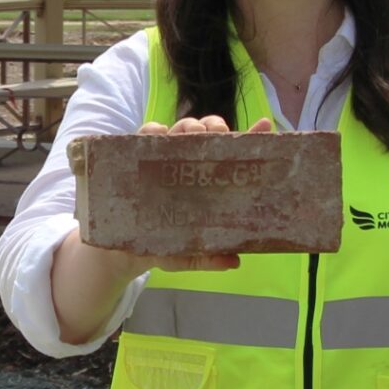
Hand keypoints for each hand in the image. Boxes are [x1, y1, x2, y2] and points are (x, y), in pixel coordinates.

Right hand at [98, 116, 281, 278]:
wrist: (124, 251)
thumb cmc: (164, 245)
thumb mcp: (187, 255)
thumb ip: (208, 258)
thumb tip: (235, 262)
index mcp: (207, 182)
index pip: (231, 155)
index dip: (250, 138)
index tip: (263, 126)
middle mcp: (188, 164)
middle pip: (205, 134)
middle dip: (214, 126)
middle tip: (217, 134)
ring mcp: (163, 158)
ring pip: (179, 129)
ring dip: (188, 126)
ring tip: (193, 134)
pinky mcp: (138, 157)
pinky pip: (145, 136)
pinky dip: (153, 130)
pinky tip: (160, 135)